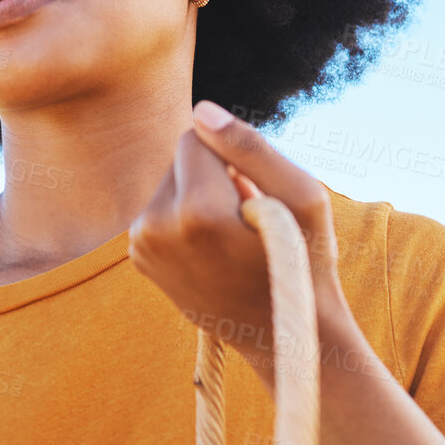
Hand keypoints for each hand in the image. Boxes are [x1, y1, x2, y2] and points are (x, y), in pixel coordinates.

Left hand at [128, 100, 349, 383]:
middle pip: (178, 158)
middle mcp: (155, 228)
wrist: (282, 334)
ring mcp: (143, 247)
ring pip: (170, 183)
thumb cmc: (304, 261)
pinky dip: (186, 219)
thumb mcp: (302, 197)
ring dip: (200, 197)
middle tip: (247, 219)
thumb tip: (200, 110)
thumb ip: (250, 146)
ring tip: (232, 237)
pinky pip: (161, 209)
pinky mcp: (140, 257)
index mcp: (196, 212)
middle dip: (213, 176)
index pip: (195, 136)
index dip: (232, 157)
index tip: (254, 194)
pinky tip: (213, 249)